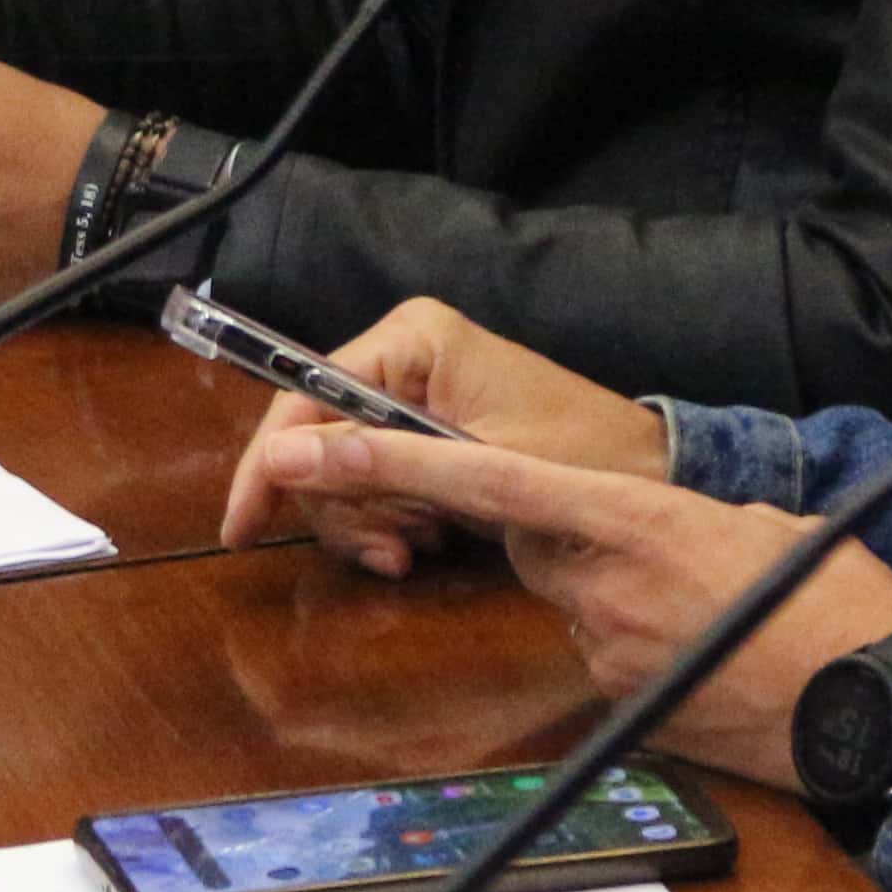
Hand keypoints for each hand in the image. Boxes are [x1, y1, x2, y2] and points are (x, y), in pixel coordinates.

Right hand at [222, 298, 670, 573]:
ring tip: (418, 549)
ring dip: (370, 523)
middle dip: (343, 508)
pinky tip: (424, 542)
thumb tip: (278, 462)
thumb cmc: (580, 457)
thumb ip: (376, 462)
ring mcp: (414, 392)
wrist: (648, 475)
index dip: (269, 464)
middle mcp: (403, 355)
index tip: (243, 526)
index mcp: (412, 339)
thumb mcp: (474, 465)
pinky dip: (389, 521)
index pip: (304, 396)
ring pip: (342, 470)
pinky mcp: (427, 429)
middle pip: (318, 440)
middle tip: (390, 551)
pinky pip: (377, 480)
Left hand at [247, 428, 891, 785]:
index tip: (313, 448)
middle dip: (567, 537)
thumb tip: (650, 522)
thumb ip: (676, 511)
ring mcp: (609, 652)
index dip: (390, 461)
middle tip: (655, 551)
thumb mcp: (754, 523)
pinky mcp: (624, 707)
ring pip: (575, 603)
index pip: (483, 481)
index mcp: (628, 520)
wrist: (876, 708)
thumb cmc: (832, 604)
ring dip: (617, 597)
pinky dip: (642, 649)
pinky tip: (705, 655)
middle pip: (535, 543)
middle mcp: (601, 585)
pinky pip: (608, 659)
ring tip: (705, 610)